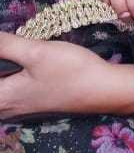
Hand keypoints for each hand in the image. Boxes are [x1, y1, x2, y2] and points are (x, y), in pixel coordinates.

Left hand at [0, 31, 133, 119]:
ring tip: (8, 52)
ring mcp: (21, 107)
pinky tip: (14, 62)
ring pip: (0, 93)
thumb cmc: (71, 70)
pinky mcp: (32, 101)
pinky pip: (7, 92)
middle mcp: (8, 107)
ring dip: (3, 71)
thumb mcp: (36, 52)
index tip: (2, 50)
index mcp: (3, 98)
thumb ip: (4, 45)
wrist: (105, 89)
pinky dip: (6, 78)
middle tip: (5, 49)